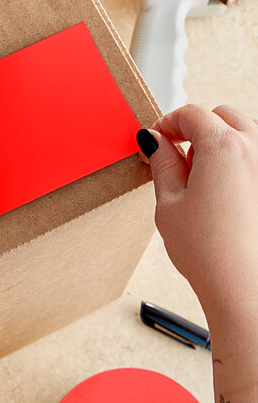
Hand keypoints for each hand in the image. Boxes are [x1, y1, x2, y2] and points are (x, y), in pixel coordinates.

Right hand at [137, 104, 257, 321]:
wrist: (244, 289)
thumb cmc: (209, 252)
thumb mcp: (169, 202)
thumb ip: (162, 162)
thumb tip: (154, 140)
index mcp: (224, 147)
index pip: (191, 114)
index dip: (166, 123)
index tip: (156, 139)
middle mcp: (257, 149)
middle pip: (222, 116)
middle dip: (195, 129)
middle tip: (176, 156)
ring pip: (245, 132)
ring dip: (220, 142)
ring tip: (201, 177)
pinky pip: (257, 157)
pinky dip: (240, 161)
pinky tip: (225, 190)